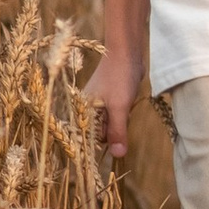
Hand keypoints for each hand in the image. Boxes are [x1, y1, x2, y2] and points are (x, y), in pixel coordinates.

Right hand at [87, 37, 139, 161]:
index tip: (107, 156)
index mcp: (81, 111)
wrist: (127, 52)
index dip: (95, 149)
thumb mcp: (119, 107)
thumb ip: (117, 131)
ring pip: (107, 126)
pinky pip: (114, 117)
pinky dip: (121, 118)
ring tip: (124, 113)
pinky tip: (127, 110)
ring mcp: (98, 105)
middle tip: (121, 130)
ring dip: (118, 127)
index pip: (85, 139)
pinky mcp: (109, 101)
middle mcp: (86, 110)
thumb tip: (118, 155)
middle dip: (110, 137)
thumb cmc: (119, 77)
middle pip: (97, 134)